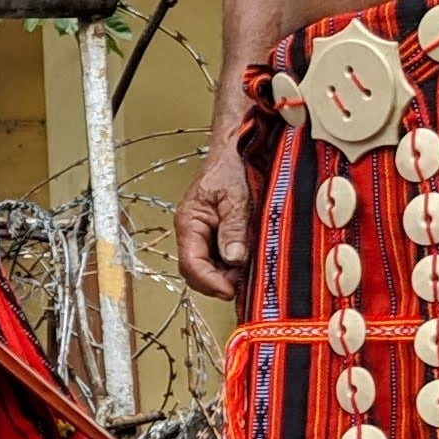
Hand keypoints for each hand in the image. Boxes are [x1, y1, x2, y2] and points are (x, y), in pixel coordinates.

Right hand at [174, 135, 255, 301]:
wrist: (237, 148)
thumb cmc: (232, 165)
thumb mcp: (237, 197)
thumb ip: (234, 228)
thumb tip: (234, 259)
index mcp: (189, 221)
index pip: (190, 263)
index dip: (209, 281)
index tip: (229, 290)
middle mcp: (193, 231)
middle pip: (196, 271)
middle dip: (217, 282)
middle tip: (242, 285)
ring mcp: (205, 234)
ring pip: (209, 267)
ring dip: (227, 275)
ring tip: (248, 272)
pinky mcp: (218, 233)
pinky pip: (220, 258)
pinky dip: (233, 265)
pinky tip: (248, 262)